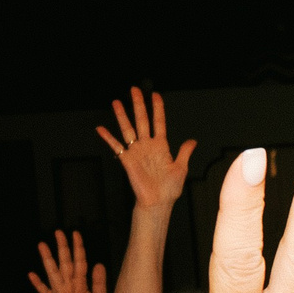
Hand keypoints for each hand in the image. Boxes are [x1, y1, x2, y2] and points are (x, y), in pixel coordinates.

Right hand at [27, 230, 110, 292]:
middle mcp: (69, 286)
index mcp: (81, 284)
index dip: (78, 248)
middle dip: (62, 248)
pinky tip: (32, 275)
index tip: (75, 234)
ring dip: (48, 260)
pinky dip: (39, 284)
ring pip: (54, 273)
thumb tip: (99, 263)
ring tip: (42, 245)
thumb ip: (99, 283)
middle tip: (58, 232)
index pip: (80, 262)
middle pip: (65, 263)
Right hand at [96, 86, 197, 210]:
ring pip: (128, 129)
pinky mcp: (127, 160)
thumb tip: (192, 141)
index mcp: (161, 146)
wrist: (158, 203)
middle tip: (134, 89)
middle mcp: (147, 146)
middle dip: (138, 104)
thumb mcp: (181, 168)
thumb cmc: (169, 189)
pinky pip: (116, 146)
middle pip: (142, 120)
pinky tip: (100, 128)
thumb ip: (184, 152)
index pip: (159, 122)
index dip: (157, 108)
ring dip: (122, 116)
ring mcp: (136, 152)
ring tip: (116, 101)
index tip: (155, 95)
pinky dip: (108, 138)